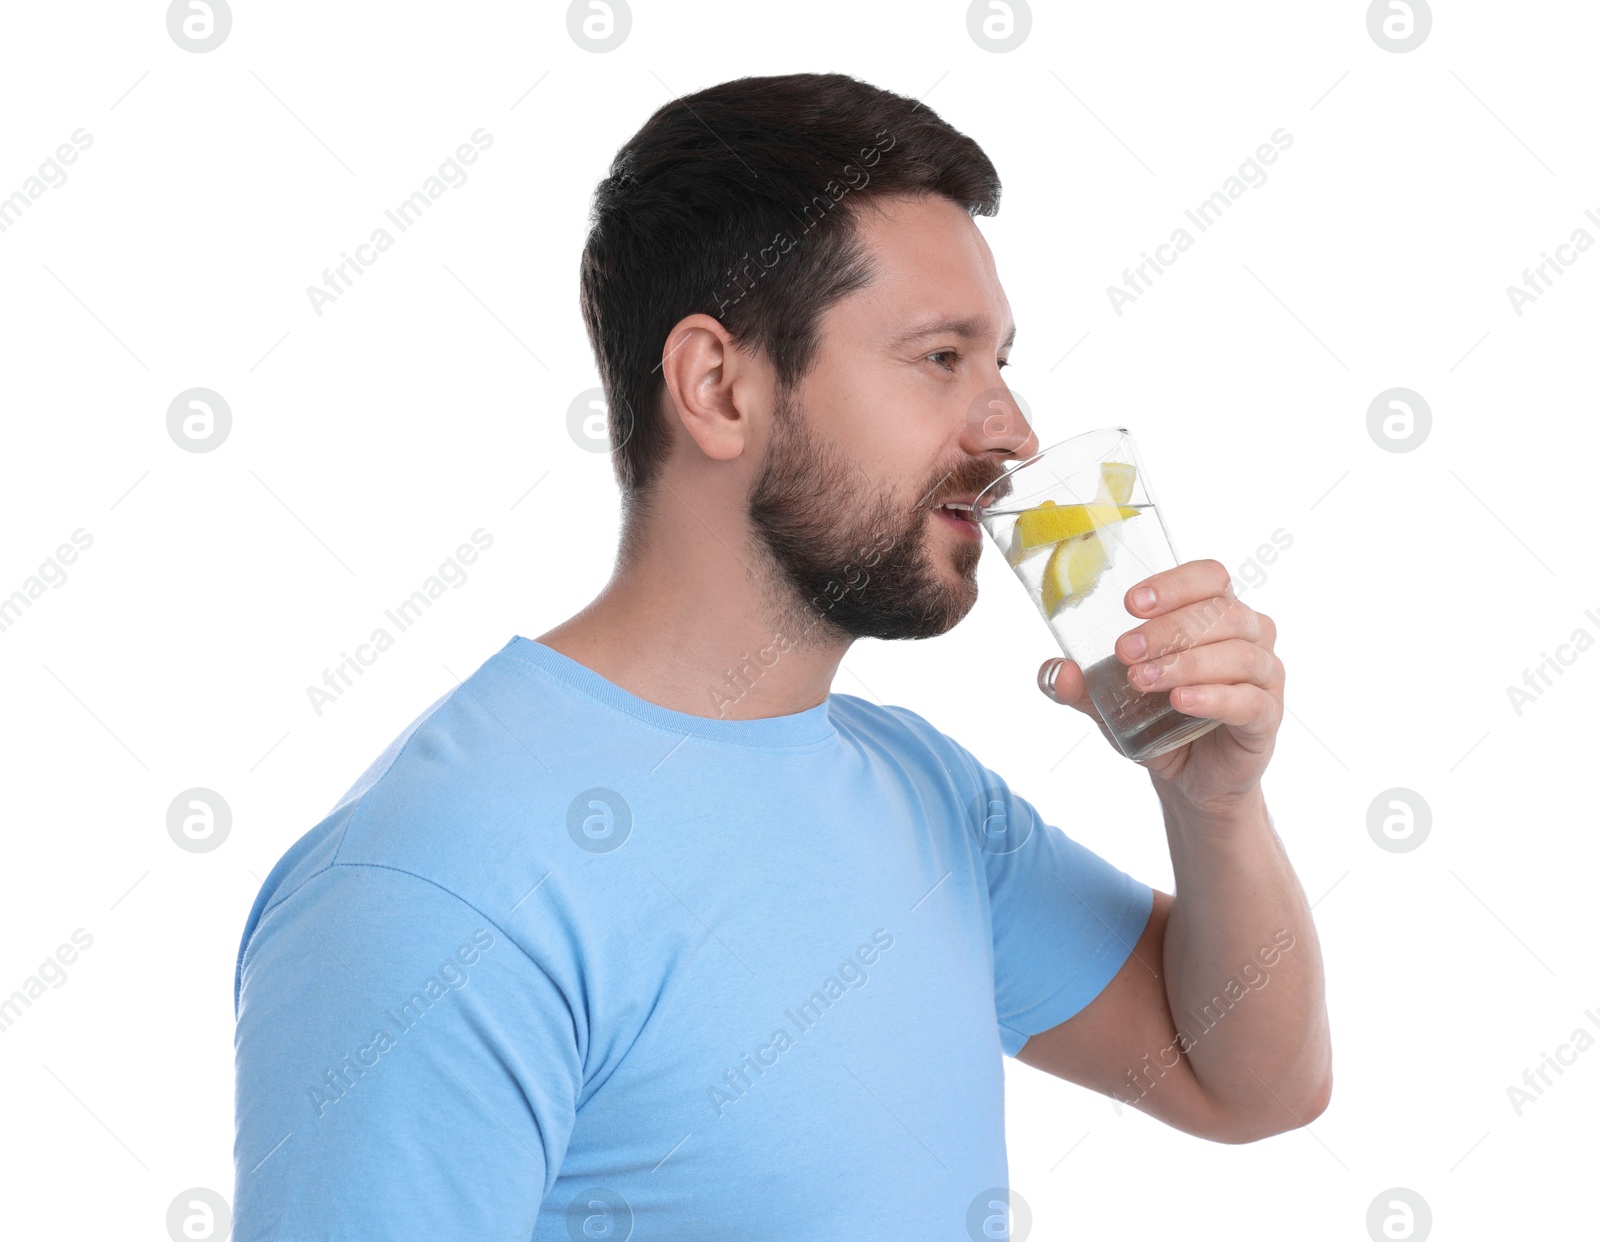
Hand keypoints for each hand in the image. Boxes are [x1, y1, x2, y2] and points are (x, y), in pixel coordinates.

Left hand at [1038, 558, 1282, 815]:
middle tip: (1125, 650)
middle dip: (1168, 628)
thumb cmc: (1159, 720)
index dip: (1174, 584)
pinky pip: (1250, 701)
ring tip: (1144, 680)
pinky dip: (1214, 698)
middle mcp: (1249, 636)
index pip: (1209, 577)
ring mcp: (1264, 676)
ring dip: (1187, 663)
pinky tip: (1181, 701)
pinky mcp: (1267, 718)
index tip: (1130, 604)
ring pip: (1239, 654)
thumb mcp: (1112, 702)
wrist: (1190, 778)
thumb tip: (1056, 671)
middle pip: (1221, 612)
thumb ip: (1082, 686)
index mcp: (1216, 613)